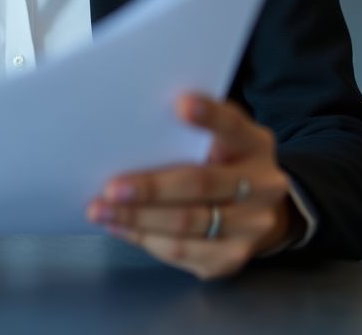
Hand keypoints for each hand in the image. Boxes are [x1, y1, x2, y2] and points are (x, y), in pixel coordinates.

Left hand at [86, 94, 298, 279]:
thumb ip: (191, 126)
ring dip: (136, 219)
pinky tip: (117, 226)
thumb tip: (138, 115)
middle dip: (152, 188)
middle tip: (111, 188)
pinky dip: (143, 238)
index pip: (233, 126)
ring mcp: (250, 227)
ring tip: (99, 210)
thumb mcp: (219, 134)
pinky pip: (181, 251)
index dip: (210, 116)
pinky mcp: (231, 257)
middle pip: (201, 184)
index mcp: (254, 143)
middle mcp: (261, 186)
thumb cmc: (220, 158)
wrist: (256, 210)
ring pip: (186, 225)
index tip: (181, 104)